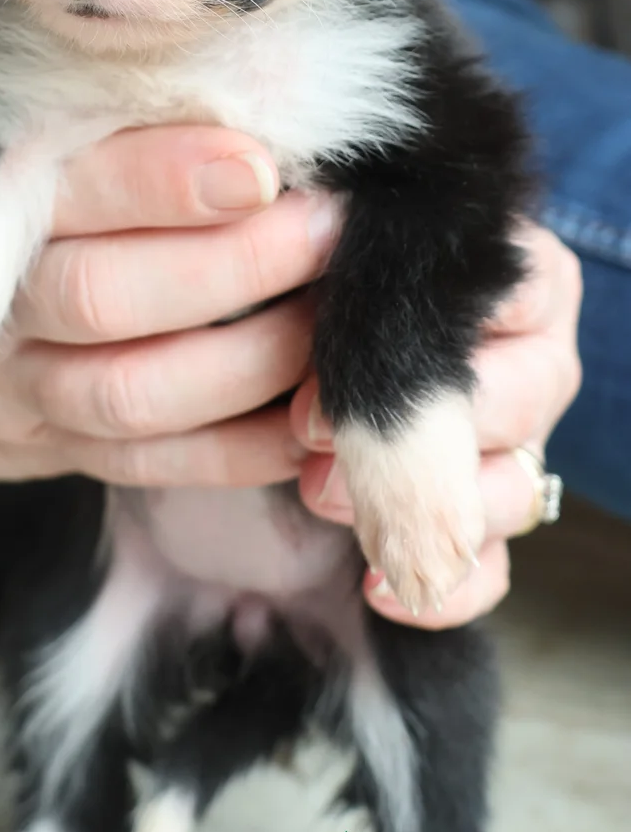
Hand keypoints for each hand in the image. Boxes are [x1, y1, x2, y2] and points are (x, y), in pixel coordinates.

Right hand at [0, 126, 339, 486]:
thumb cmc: (61, 191)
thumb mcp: (77, 136)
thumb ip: (146, 122)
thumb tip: (269, 121)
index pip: (74, 190)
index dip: (165, 182)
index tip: (261, 168)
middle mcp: (2, 297)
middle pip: (101, 296)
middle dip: (233, 267)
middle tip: (327, 228)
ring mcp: (24, 386)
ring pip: (131, 393)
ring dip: (253, 360)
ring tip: (332, 316)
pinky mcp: (59, 448)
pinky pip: (153, 465)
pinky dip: (245, 448)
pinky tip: (311, 415)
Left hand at [290, 222, 582, 628]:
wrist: (295, 329)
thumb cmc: (320, 267)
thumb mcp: (334, 245)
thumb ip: (348, 250)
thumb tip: (322, 262)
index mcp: (520, 273)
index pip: (512, 297)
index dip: (420, 338)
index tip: (323, 360)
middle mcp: (536, 357)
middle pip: (522, 399)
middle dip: (414, 427)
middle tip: (311, 433)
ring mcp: (521, 445)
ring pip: (515, 490)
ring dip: (421, 506)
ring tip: (322, 494)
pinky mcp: (486, 519)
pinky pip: (491, 570)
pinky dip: (441, 587)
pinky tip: (379, 586)